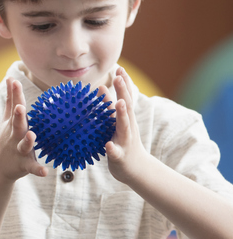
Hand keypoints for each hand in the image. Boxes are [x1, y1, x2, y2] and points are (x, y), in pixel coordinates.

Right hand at [0, 78, 46, 180]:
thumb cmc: (7, 138)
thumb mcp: (7, 119)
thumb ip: (11, 99)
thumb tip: (10, 78)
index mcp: (13, 124)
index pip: (14, 107)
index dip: (15, 95)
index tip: (15, 81)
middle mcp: (15, 136)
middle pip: (17, 124)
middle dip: (18, 116)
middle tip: (20, 107)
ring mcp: (18, 150)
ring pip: (24, 145)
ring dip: (28, 141)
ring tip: (32, 135)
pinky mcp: (23, 165)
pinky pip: (32, 167)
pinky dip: (37, 170)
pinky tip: (45, 172)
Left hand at [102, 67, 149, 182]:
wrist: (137, 170)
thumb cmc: (123, 143)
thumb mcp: (118, 124)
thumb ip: (111, 108)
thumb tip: (101, 88)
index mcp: (126, 119)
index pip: (126, 98)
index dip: (124, 84)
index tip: (119, 68)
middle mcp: (128, 128)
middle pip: (127, 107)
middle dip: (123, 92)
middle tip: (118, 77)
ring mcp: (125, 142)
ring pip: (123, 127)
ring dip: (121, 115)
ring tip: (119, 103)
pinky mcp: (120, 157)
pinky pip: (116, 152)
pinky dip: (112, 148)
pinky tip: (108, 145)